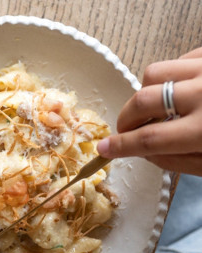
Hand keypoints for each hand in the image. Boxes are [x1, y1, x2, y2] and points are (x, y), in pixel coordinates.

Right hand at [97, 47, 201, 175]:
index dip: (121, 146)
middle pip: (144, 99)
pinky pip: (177, 60)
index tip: (103, 149)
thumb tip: (140, 152)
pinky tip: (177, 93)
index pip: (150, 139)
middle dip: (125, 118)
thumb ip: (175, 162)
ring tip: (153, 110)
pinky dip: (167, 79)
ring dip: (144, 94)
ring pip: (154, 73)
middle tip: (125, 130)